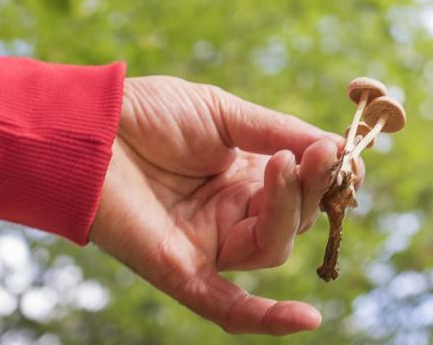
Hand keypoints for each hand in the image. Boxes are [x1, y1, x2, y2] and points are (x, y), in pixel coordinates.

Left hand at [88, 77, 360, 334]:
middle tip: (314, 153)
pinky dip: (266, 319)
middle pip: (292, 219)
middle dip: (308, 185)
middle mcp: (230, 215)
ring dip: (286, 209)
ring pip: (270, 249)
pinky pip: (227, 306)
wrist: (87, 125)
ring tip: (282, 164)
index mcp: (243, 177)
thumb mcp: (223, 113)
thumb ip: (277, 131)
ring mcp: (208, 244)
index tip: (346, 153)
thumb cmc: (147, 114)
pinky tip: (306, 319)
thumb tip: (337, 146)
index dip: (327, 176)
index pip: (301, 189)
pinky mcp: (181, 269)